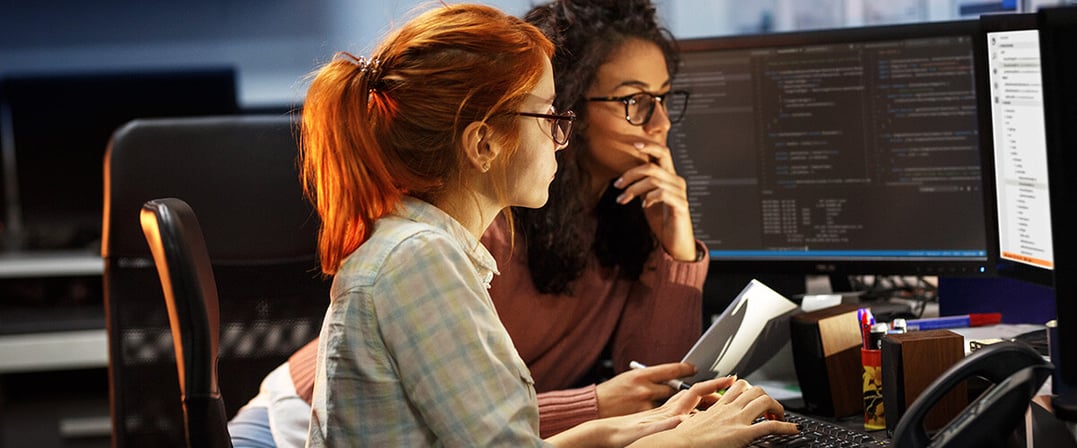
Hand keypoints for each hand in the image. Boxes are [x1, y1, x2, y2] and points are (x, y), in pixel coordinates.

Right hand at [595, 362, 698, 417]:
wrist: (595, 407)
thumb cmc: (610, 391)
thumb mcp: (629, 378)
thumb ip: (647, 378)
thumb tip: (666, 376)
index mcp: (642, 375)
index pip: (671, 369)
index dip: (686, 369)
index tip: (693, 369)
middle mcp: (645, 388)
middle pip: (674, 387)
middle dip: (680, 388)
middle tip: (685, 387)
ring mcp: (645, 404)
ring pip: (668, 402)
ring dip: (670, 402)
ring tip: (670, 402)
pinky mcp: (644, 417)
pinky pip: (660, 414)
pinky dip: (663, 413)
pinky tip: (667, 414)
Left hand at [612, 141, 695, 261]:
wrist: (675, 241)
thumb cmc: (662, 220)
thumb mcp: (648, 197)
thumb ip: (643, 185)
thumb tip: (626, 175)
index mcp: (669, 176)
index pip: (663, 153)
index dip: (649, 146)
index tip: (633, 144)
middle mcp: (677, 181)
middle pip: (653, 166)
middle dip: (631, 173)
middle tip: (617, 184)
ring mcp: (680, 193)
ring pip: (653, 180)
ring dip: (634, 189)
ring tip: (623, 199)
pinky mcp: (680, 205)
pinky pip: (662, 193)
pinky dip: (649, 197)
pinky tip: (644, 205)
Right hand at [630, 378, 799, 447]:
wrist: (676, 445)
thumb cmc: (681, 440)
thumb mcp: (695, 427)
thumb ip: (706, 424)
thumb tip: (709, 429)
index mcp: (717, 408)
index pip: (737, 388)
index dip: (750, 390)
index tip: (755, 397)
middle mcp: (728, 409)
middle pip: (754, 390)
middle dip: (767, 397)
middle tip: (770, 410)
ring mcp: (735, 419)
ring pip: (764, 400)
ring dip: (777, 407)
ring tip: (781, 418)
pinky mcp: (742, 433)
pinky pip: (771, 425)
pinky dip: (786, 426)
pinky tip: (793, 430)